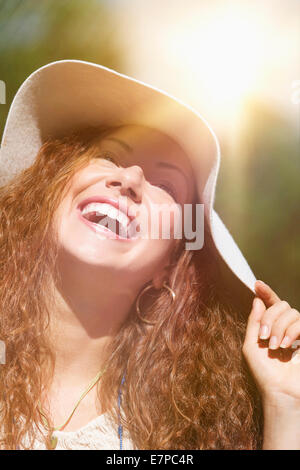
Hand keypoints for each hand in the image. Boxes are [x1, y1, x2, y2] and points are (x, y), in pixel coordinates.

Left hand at [243, 280, 299, 404]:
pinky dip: (291, 332)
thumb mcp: (251, 345)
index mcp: (271, 327)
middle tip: (264, 337)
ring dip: (279, 328)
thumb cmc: (264, 372)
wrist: (280, 391)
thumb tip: (257, 299)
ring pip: (291, 312)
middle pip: (281, 305)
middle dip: (270, 318)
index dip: (266, 292)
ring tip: (275, 346)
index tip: (257, 284)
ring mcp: (299, 332)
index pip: (271, 304)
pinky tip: (286, 346)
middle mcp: (286, 327)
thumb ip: (253, 321)